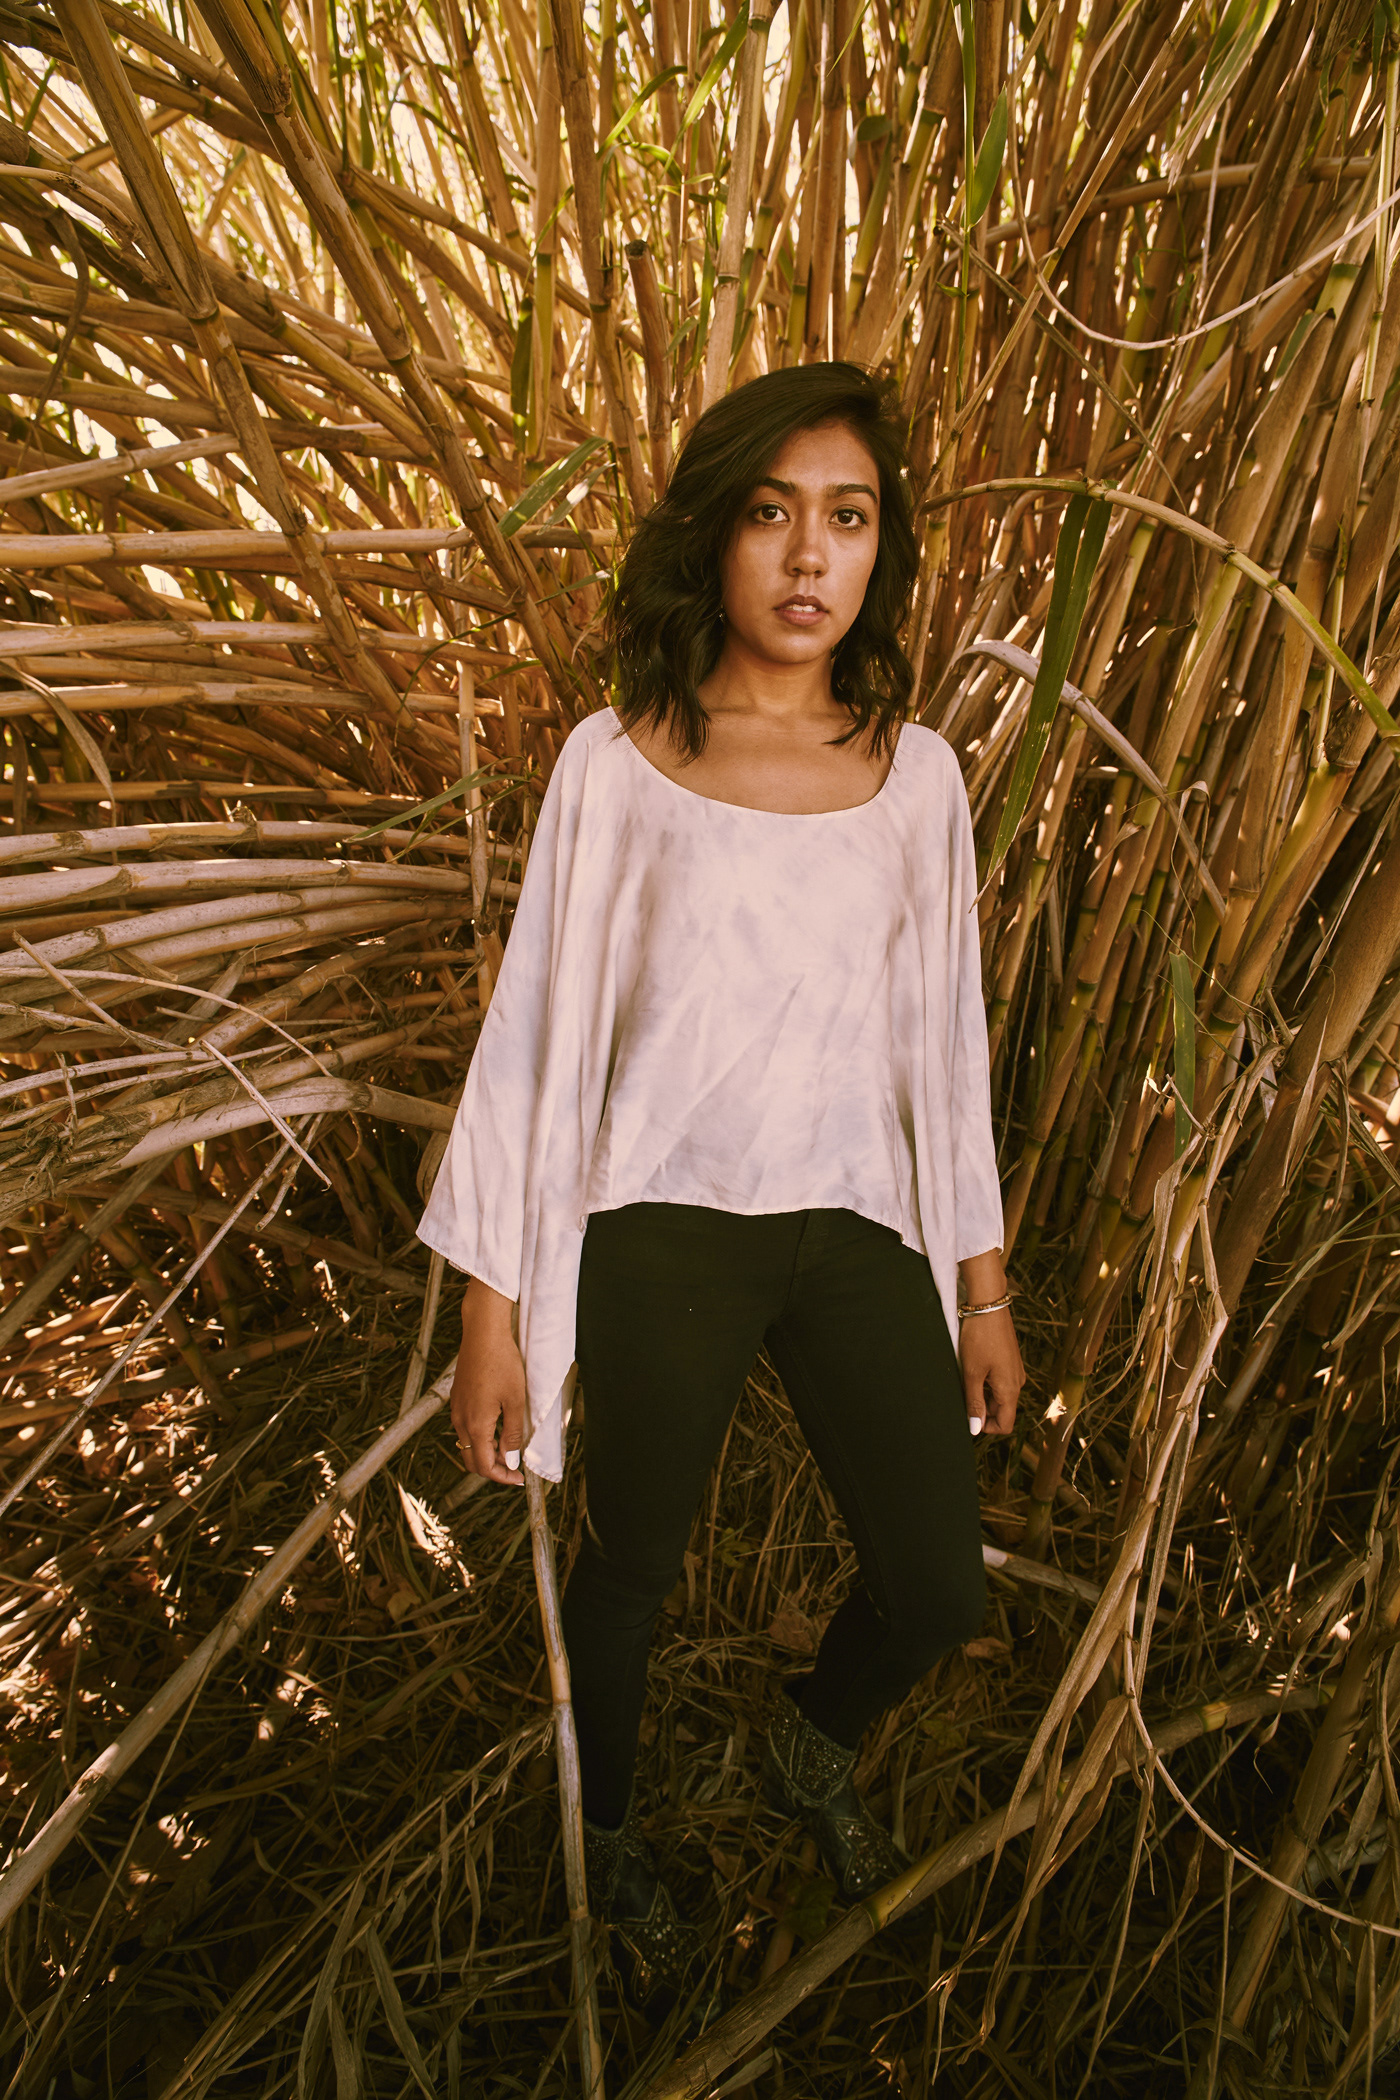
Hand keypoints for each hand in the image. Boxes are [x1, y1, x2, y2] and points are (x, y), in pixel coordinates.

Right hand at [450, 1279, 526, 1485]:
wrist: (483, 1333)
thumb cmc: (502, 1363)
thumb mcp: (515, 1401)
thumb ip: (512, 1434)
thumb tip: (510, 1461)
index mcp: (475, 1424)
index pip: (483, 1466)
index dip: (502, 1477)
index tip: (518, 1478)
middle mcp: (460, 1420)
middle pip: (471, 1460)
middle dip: (492, 1469)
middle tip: (514, 1468)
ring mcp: (456, 1409)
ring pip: (467, 1444)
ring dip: (486, 1453)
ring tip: (509, 1448)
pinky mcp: (457, 1398)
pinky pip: (465, 1428)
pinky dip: (480, 1437)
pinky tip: (497, 1428)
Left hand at [960, 1307, 1023, 1438]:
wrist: (989, 1306)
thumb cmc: (979, 1338)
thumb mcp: (972, 1373)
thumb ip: (974, 1402)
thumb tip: (975, 1428)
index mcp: (1011, 1389)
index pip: (1005, 1424)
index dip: (986, 1427)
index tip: (967, 1415)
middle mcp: (1017, 1383)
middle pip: (1002, 1411)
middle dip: (982, 1410)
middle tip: (962, 1394)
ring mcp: (1015, 1372)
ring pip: (1000, 1396)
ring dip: (983, 1395)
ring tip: (966, 1379)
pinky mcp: (1010, 1361)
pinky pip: (1000, 1382)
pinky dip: (986, 1383)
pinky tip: (972, 1369)